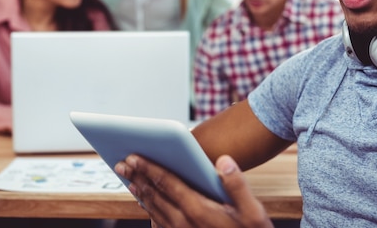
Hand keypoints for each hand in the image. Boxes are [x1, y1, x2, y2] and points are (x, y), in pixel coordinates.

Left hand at [115, 154, 273, 227]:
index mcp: (198, 210)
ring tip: (129, 179)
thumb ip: (237, 185)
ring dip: (140, 192)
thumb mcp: (254, 213)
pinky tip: (146, 205)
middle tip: (122, 163)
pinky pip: (160, 223)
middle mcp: (184, 222)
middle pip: (154, 195)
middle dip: (137, 177)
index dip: (149, 167)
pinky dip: (149, 210)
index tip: (133, 156)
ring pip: (154, 210)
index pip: (167, 183)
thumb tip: (223, 160)